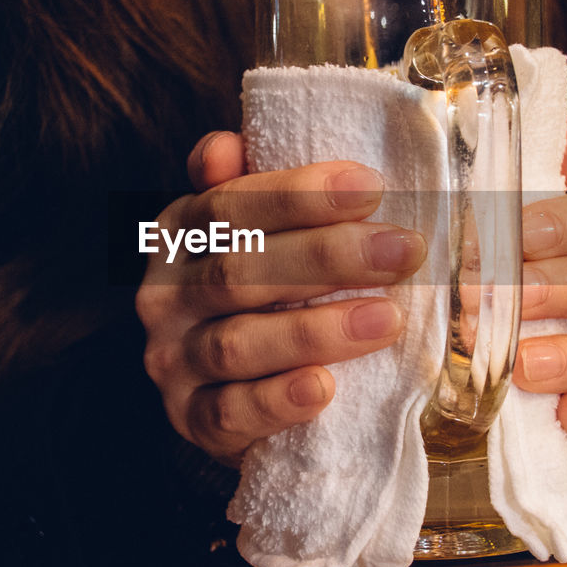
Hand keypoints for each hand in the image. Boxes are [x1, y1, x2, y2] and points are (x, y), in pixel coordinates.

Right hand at [135, 132, 425, 465]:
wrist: (235, 388)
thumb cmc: (262, 291)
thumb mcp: (253, 231)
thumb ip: (249, 186)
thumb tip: (228, 144)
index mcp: (178, 234)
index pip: (231, 206)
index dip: (299, 195)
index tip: (371, 187)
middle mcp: (163, 296)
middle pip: (239, 272)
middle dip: (327, 258)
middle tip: (403, 251)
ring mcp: (173, 363)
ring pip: (237, 344)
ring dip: (316, 330)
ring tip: (388, 318)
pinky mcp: (191, 422)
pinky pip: (230, 414)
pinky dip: (278, 401)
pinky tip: (326, 388)